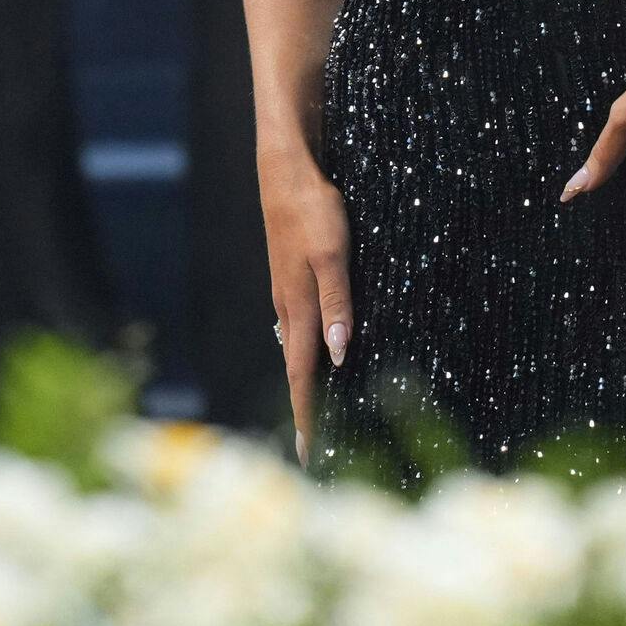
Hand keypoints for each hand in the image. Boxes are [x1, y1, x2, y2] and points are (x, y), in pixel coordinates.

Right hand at [257, 148, 352, 470]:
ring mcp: (288, 293)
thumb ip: (337, 303)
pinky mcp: (292, 277)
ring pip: (296, 349)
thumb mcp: (333, 254)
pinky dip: (307, 352)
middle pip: (296, 369)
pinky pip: (299, 327)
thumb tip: (339, 354)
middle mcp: (289, 307)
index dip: (307, 413)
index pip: (302, 374)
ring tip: (317, 413)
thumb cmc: (313, 210)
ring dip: (305, 383)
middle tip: (311, 450)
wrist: (286, 172)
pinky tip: (318, 354)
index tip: (308, 453)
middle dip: (304, 409)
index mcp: (298, 307)